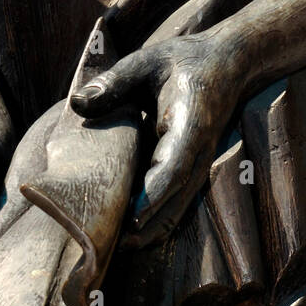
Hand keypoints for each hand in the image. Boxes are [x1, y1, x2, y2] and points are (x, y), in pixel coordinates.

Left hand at [70, 27, 240, 248]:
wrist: (229, 63)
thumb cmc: (185, 60)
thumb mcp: (147, 60)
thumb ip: (115, 82)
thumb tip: (77, 103)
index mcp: (190, 123)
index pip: (174, 166)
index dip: (153, 193)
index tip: (132, 216)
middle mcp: (199, 151)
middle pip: (175, 198)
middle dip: (145, 223)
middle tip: (108, 242)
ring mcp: (199, 163)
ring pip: (178, 206)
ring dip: (150, 227)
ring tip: (115, 244)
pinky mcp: (193, 168)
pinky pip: (177, 200)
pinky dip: (156, 217)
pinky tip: (130, 230)